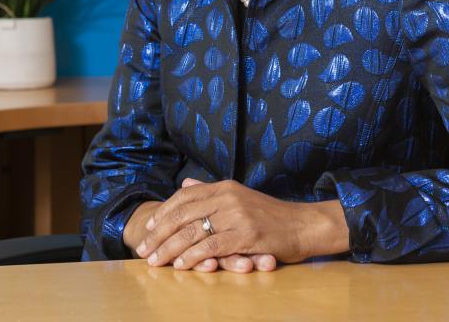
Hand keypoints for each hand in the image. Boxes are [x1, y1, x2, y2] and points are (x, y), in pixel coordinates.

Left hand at [135, 177, 348, 270]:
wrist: (303, 225)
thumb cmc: (271, 216)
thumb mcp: (239, 196)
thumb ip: (210, 191)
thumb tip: (185, 183)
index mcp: (224, 187)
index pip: (184, 197)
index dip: (164, 212)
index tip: (149, 229)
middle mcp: (228, 197)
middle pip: (183, 215)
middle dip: (160, 234)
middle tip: (144, 250)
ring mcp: (237, 215)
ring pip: (192, 232)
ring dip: (170, 249)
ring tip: (155, 261)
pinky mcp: (246, 234)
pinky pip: (211, 246)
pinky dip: (192, 256)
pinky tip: (181, 265)